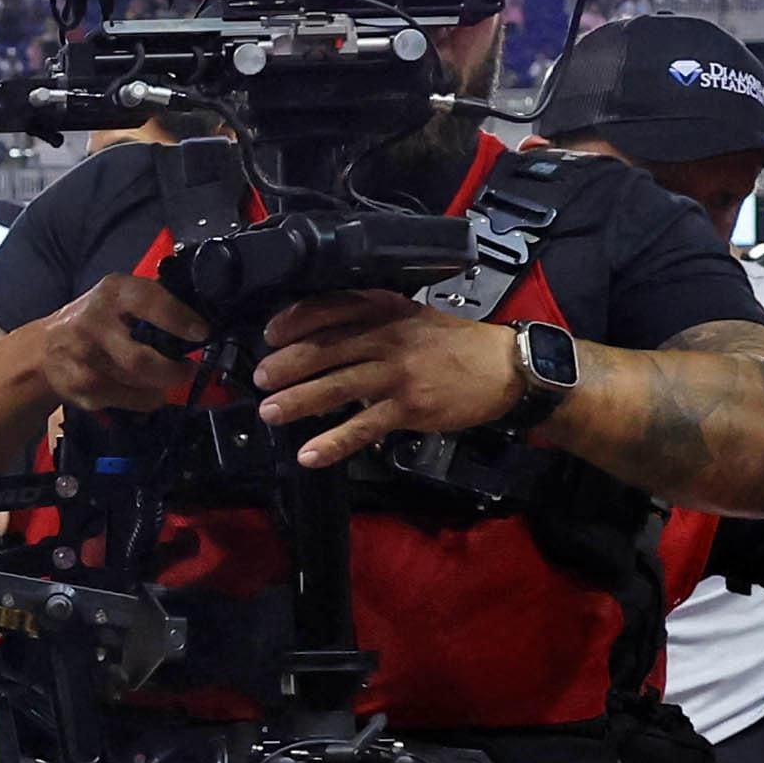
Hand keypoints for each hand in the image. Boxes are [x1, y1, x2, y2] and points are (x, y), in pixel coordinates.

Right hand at [27, 273, 216, 415]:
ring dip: (162, 385)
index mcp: (111, 294)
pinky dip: (147, 398)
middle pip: (142, 360)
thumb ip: (151, 303)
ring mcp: (85, 361)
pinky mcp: (83, 389)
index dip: (178, 318)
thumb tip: (197, 320)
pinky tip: (145, 389)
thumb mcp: (116, 297)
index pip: (148, 301)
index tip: (201, 332)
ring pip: (140, 385)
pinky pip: (131, 401)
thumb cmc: (93, 319)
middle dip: (173, 371)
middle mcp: (93, 325)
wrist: (43, 351)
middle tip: (187, 368)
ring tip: (167, 377)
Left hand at [252, 292, 528, 468]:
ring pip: (337, 386)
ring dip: (299, 401)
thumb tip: (322, 336)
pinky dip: (334, 442)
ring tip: (269, 412)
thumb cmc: (453, 343)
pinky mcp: (410, 408)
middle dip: (286, 364)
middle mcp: (388, 338)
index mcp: (387, 311)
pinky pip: (363, 427)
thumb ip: (372, 320)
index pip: (332, 308)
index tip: (270, 334)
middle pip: (326, 349)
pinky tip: (309, 454)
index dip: (296, 320)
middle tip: (258, 378)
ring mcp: (398, 374)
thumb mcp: (412, 317)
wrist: (505, 368)